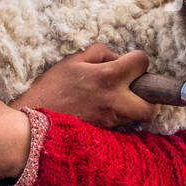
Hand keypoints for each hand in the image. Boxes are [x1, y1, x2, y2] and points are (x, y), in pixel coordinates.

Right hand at [10, 43, 154, 128]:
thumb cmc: (51, 87)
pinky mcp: (104, 133)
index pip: (142, 62)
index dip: (138, 60)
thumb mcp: (73, 61)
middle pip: (151, 106)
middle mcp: (114, 100)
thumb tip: (118, 58)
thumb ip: (100, 53)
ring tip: (117, 100)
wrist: (35, 122)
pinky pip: (122, 125)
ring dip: (134, 108)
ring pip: (138, 118)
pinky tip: (104, 110)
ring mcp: (110, 120)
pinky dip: (119, 118)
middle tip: (135, 90)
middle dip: (149, 98)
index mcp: (107, 76)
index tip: (129, 64)